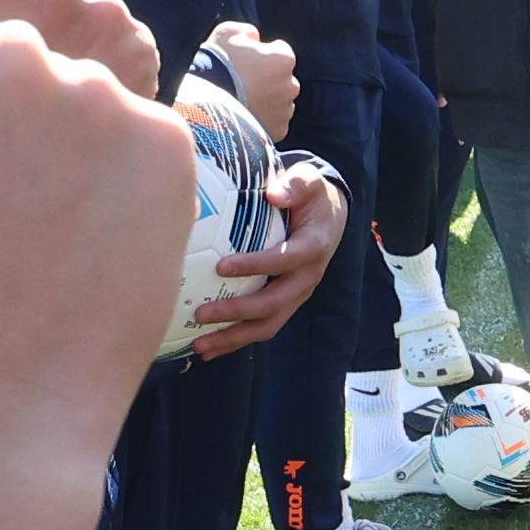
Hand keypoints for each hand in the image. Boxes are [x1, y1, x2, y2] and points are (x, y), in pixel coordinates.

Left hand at [183, 154, 348, 358]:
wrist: (330, 217)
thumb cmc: (310, 196)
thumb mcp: (308, 181)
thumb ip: (295, 185)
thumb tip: (274, 193)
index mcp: (312, 248)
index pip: (284, 261)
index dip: (255, 265)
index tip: (222, 266)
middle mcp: (307, 278)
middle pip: (273, 304)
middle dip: (237, 312)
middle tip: (201, 314)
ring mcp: (296, 296)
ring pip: (267, 325)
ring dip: (233, 338)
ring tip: (200, 346)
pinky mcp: (285, 304)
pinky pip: (261, 327)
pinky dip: (234, 339)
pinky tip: (206, 347)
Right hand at [207, 21, 300, 141]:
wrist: (205, 108)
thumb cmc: (215, 65)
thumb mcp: (226, 33)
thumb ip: (246, 31)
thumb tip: (254, 38)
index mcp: (283, 59)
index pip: (279, 50)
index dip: (261, 54)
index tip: (244, 61)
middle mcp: (291, 85)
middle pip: (281, 78)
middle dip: (267, 79)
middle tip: (241, 83)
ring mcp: (285, 111)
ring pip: (279, 101)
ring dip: (266, 100)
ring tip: (240, 102)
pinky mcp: (277, 132)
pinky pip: (273, 122)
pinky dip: (263, 120)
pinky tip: (243, 117)